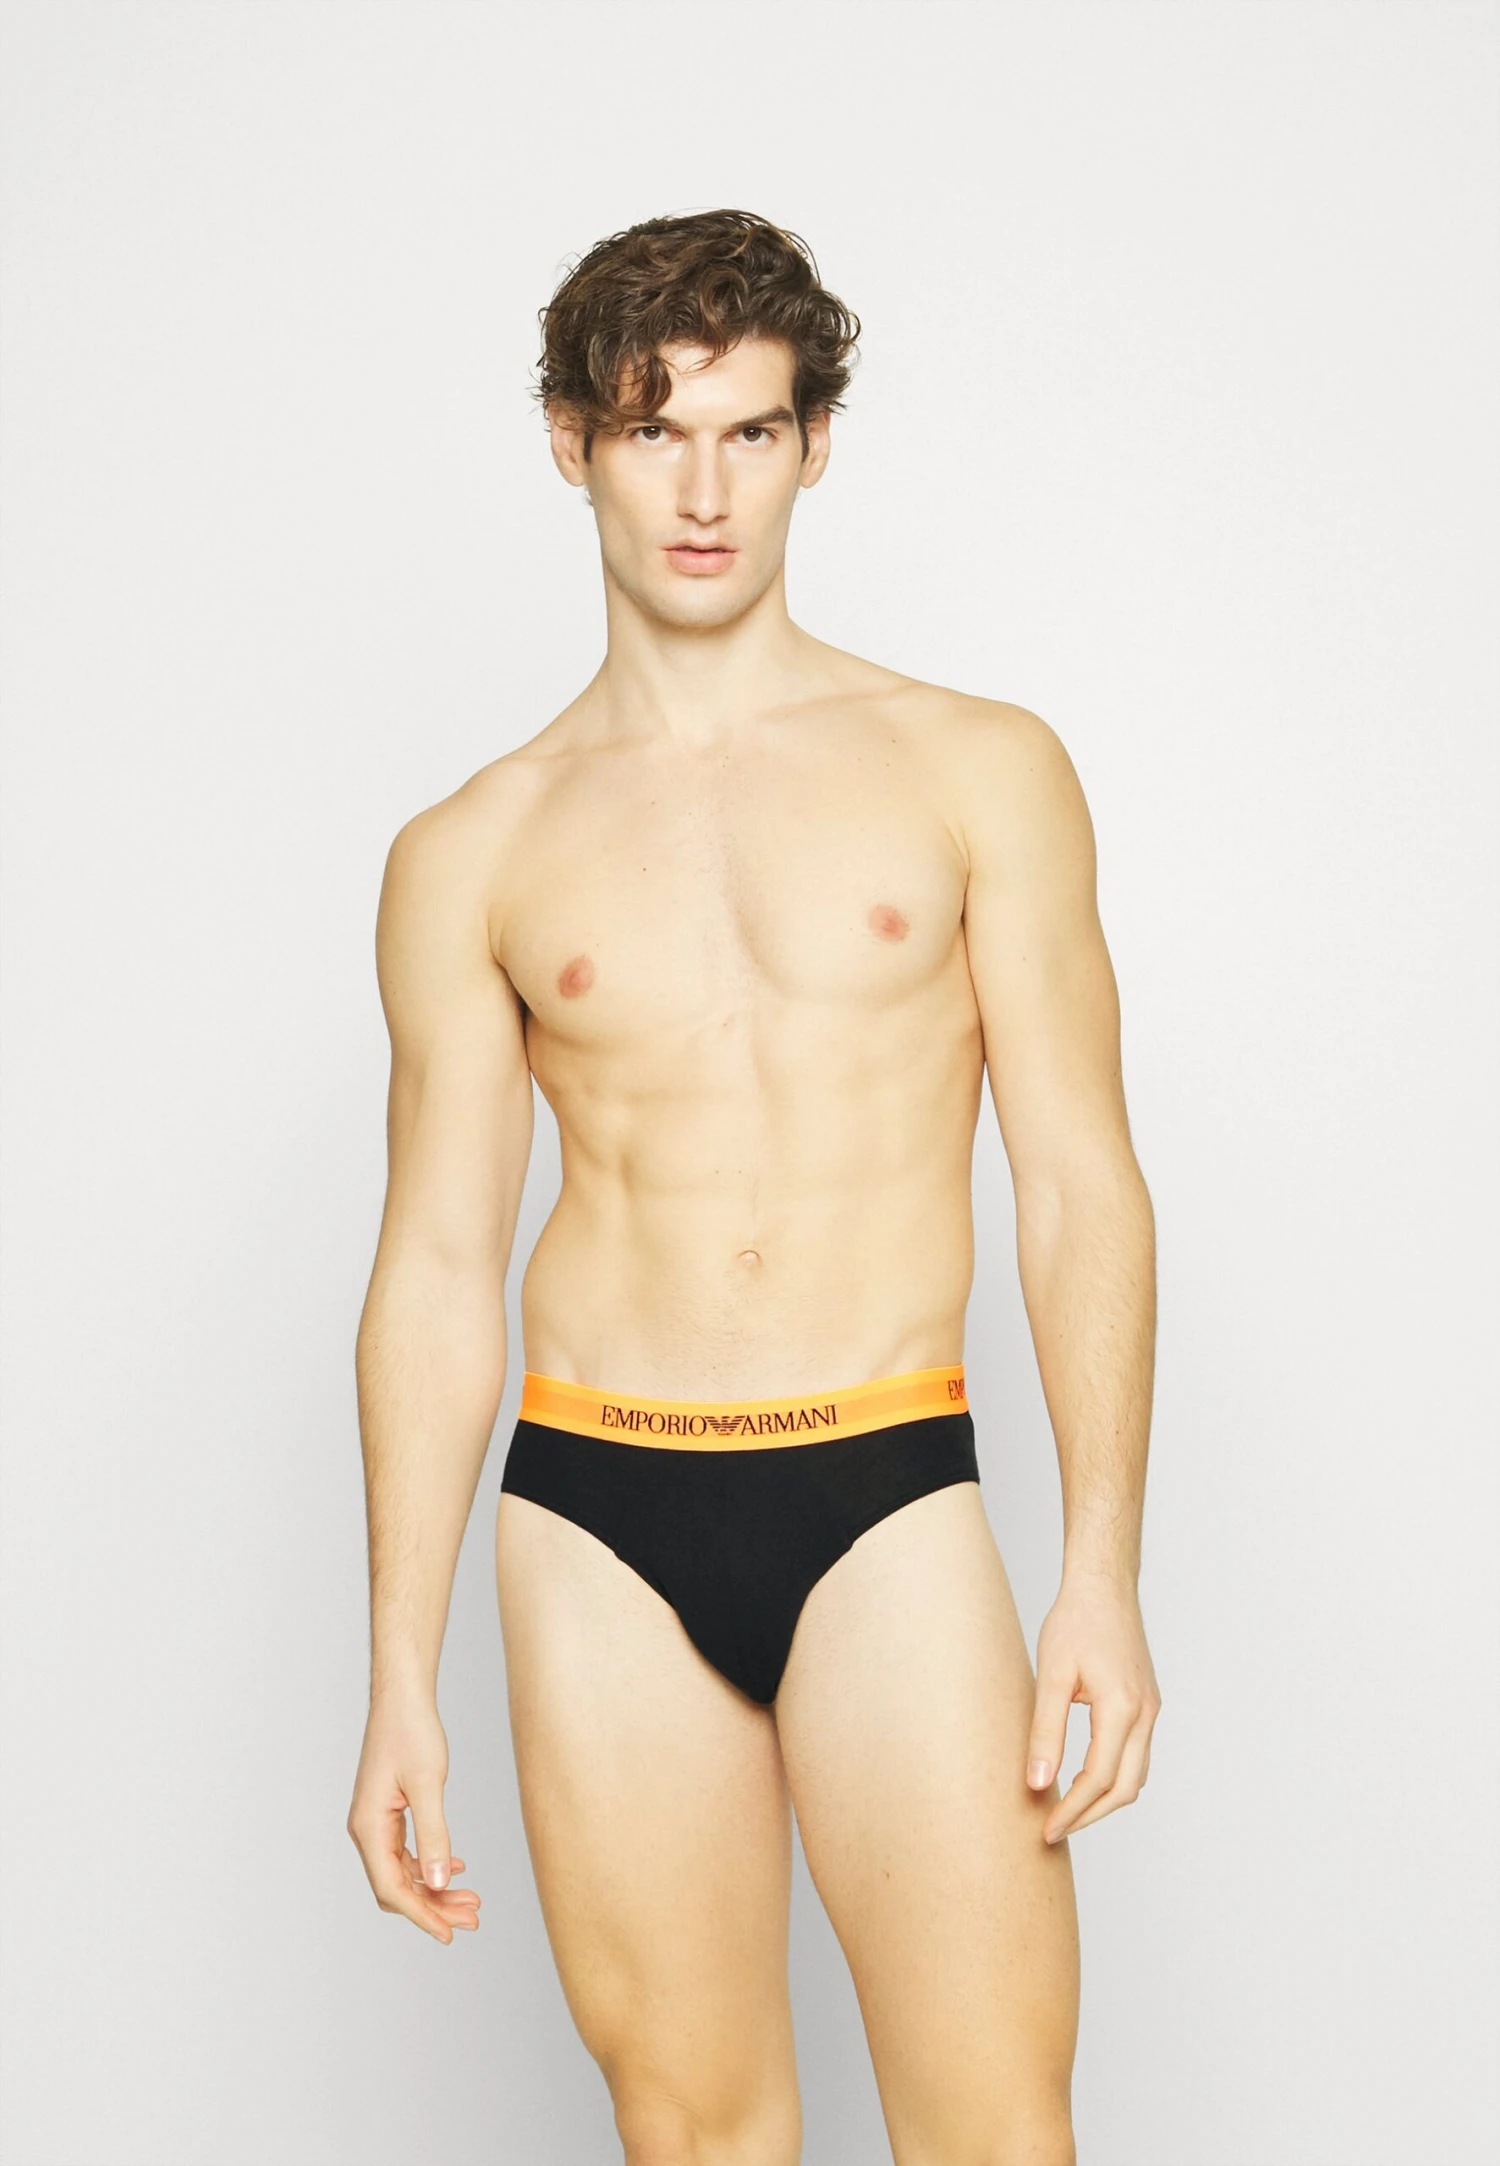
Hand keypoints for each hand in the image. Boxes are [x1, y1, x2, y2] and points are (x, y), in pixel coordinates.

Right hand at [347, 1694, 480, 1942]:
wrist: (403, 1697)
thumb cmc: (412, 1732)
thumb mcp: (428, 1784)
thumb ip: (433, 1836)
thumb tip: (435, 1882)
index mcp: (368, 1827)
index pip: (391, 1889)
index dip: (421, 1915)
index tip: (450, 1933)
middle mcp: (366, 1830)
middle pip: (397, 1886)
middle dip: (433, 1906)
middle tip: (472, 1918)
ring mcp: (376, 1822)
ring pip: (404, 1872)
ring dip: (434, 1887)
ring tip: (471, 1899)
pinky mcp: (388, 1812)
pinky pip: (406, 1852)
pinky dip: (429, 1864)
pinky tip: (455, 1868)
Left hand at [1025, 1573, 1160, 1843]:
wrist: (1104, 1586)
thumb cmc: (1075, 1621)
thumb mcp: (1051, 1674)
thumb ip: (1045, 1731)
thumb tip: (1037, 1783)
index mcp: (1122, 1707)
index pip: (1099, 1779)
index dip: (1072, 1810)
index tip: (1046, 1829)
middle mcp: (1145, 1713)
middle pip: (1125, 1788)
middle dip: (1090, 1815)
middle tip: (1055, 1829)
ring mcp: (1151, 1709)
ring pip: (1136, 1775)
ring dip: (1104, 1799)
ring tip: (1067, 1809)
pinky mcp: (1147, 1703)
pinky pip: (1137, 1754)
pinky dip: (1114, 1776)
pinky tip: (1085, 1777)